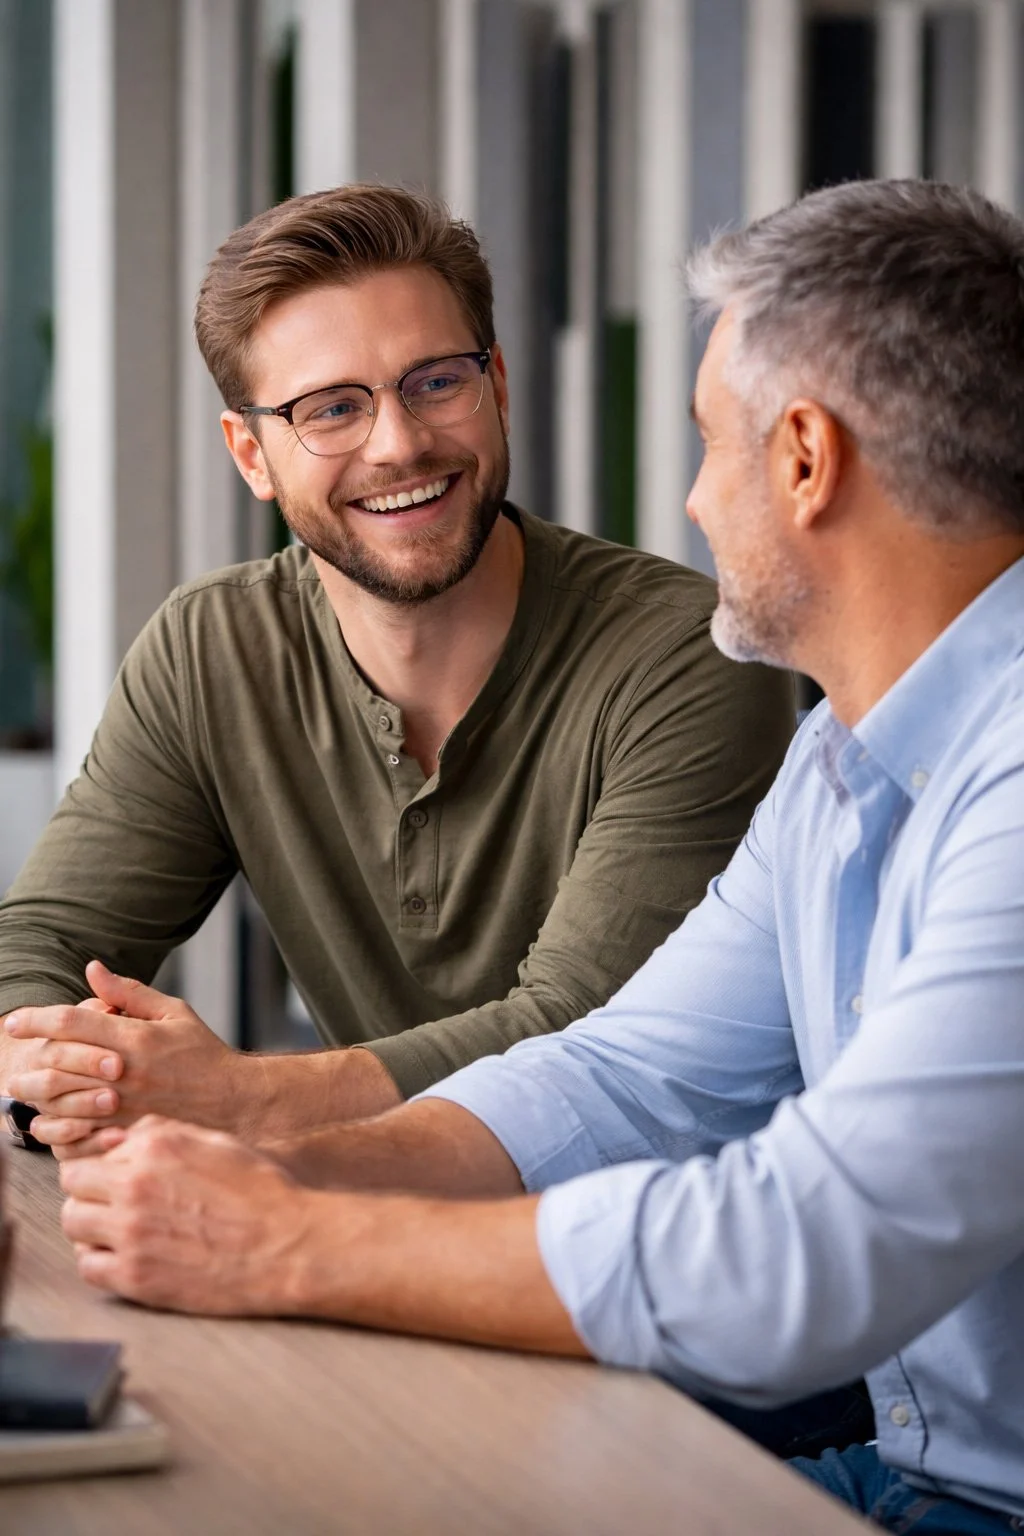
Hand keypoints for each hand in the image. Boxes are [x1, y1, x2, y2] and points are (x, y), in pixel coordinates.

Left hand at [5, 961, 248, 1157]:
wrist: (234, 1104)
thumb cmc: (203, 1055)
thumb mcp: (174, 1013)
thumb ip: (130, 993)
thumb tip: (93, 969)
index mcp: (134, 1038)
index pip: (70, 1022)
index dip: (34, 1018)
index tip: (13, 1021)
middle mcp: (124, 1074)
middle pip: (54, 1064)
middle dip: (26, 1065)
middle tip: (15, 1068)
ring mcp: (122, 1110)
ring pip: (57, 1105)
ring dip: (35, 1100)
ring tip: (27, 1096)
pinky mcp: (124, 1138)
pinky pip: (74, 1140)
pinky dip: (56, 1134)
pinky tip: (53, 1125)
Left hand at [60, 1115, 315, 1313]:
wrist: (289, 1245)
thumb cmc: (262, 1192)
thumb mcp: (216, 1143)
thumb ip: (162, 1135)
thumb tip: (120, 1141)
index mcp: (154, 1148)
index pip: (94, 1153)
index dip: (105, 1167)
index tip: (115, 1179)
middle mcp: (134, 1185)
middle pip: (72, 1186)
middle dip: (90, 1192)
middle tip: (114, 1204)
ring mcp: (130, 1233)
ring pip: (73, 1224)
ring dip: (91, 1225)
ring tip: (119, 1231)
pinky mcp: (135, 1276)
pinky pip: (88, 1267)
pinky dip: (100, 1260)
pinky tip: (125, 1257)